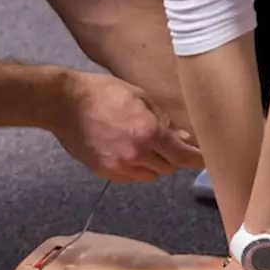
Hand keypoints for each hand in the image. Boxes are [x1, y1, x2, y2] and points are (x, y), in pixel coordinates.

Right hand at [51, 71, 202, 181]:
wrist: (64, 104)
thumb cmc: (103, 92)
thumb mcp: (139, 97)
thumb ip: (163, 120)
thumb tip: (182, 138)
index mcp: (149, 133)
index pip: (183, 156)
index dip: (197, 160)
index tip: (205, 160)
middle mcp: (137, 155)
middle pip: (168, 168)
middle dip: (173, 157)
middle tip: (167, 142)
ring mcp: (120, 166)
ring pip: (151, 175)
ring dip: (155, 164)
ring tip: (144, 145)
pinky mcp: (105, 172)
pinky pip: (132, 177)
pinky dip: (137, 169)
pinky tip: (129, 152)